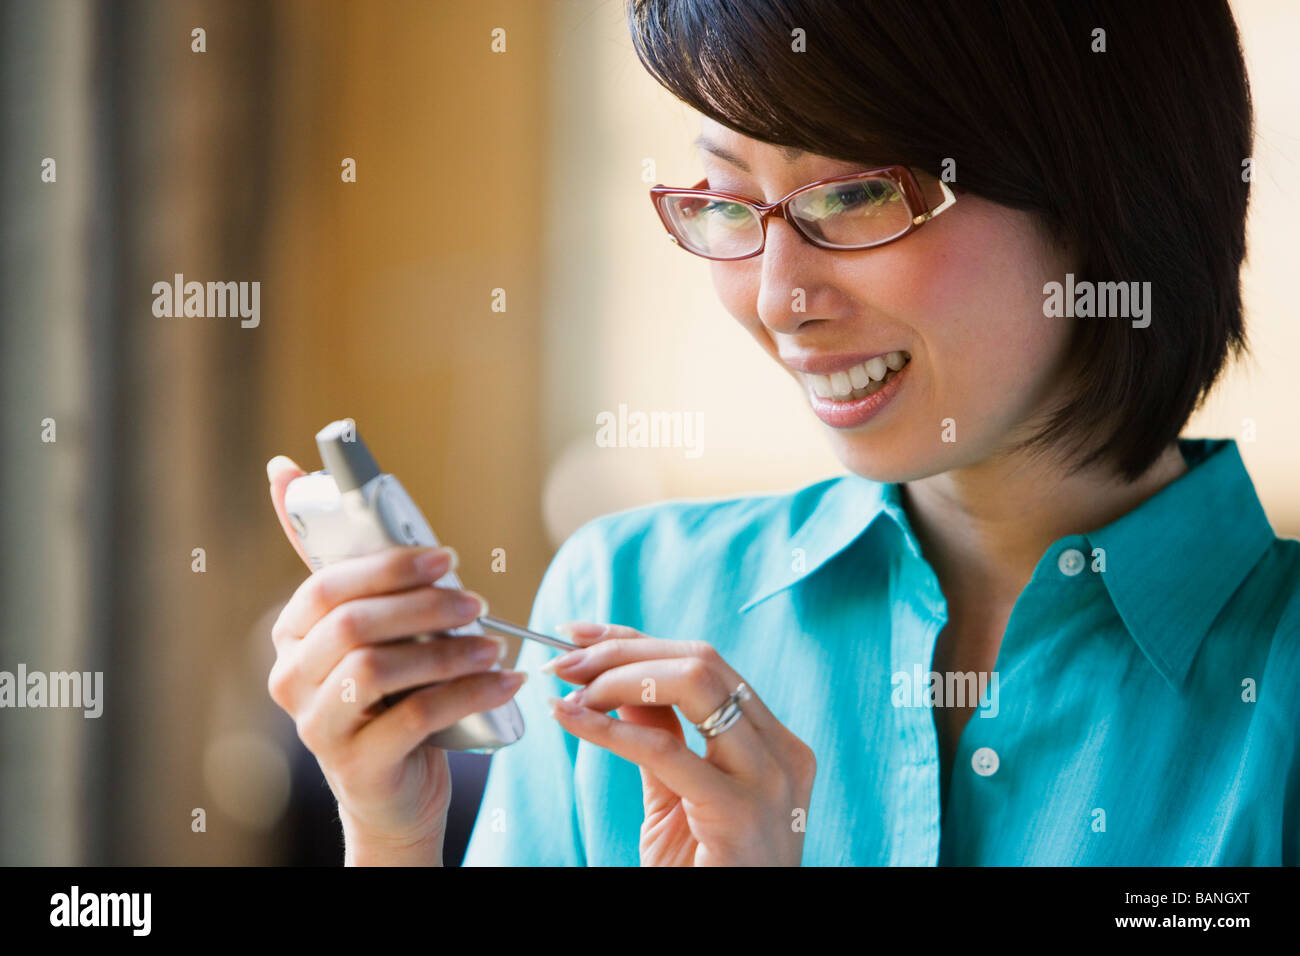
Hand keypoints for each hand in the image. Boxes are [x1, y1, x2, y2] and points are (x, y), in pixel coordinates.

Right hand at [264, 455, 525, 864]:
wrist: (397, 787)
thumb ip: (348, 561)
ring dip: (448, 652)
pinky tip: (505, 682)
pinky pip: (414, 716)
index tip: (446, 557)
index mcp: (292, 635)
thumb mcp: (375, 627)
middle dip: (425, 605)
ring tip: (494, 646)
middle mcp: (290, 679)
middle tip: (476, 603)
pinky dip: (468, 693)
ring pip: (378, 668)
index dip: (388, 566)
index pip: (327, 584)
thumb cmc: (390, 694)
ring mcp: (317, 726)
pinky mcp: (356, 765)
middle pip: (353, 624)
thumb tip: (286, 470)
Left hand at [543, 623, 815, 865]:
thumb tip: (613, 680)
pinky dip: (609, 727)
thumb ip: (659, 734)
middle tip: (563, 661)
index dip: (637, 639)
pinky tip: (572, 718)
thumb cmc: (705, 872)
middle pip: (700, 661)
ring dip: (617, 676)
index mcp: (775, 743)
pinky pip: (665, 749)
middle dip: (622, 651)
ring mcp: (769, 780)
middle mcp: (782, 752)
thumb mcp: (678, 794)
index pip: (705, 663)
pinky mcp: (739, 812)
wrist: (733, 934)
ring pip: (694, 684)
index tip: (580, 633)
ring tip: (568, 689)